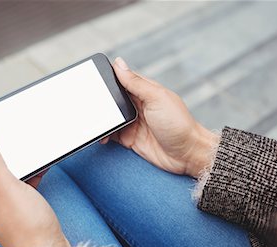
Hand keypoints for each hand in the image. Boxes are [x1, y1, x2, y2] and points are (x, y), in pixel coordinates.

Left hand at [0, 134, 68, 246]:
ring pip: (9, 176)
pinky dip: (29, 177)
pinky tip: (40, 172)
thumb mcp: (9, 188)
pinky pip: (21, 186)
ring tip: (32, 158)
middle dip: (6, 154)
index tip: (0, 131)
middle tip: (19, 144)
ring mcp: (5, 205)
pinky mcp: (20, 209)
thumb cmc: (28, 225)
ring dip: (20, 166)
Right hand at [102, 57, 218, 177]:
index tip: (92, 77)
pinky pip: (112, 134)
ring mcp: (133, 122)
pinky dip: (104, 135)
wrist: (187, 154)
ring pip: (110, 117)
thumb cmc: (178, 124)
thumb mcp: (156, 98)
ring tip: (94, 121)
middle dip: (101, 101)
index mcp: (145, 91)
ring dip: (102, 119)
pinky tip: (102, 136)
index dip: (108, 78)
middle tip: (89, 103)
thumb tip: (118, 63)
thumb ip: (136, 82)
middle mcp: (138, 105)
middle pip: (113, 99)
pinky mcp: (130, 138)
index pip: (122, 79)